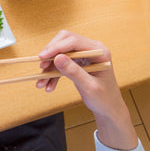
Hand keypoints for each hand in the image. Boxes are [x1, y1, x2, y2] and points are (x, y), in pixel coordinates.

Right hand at [37, 30, 136, 149]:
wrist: (108, 109)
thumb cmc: (104, 99)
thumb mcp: (89, 87)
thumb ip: (74, 72)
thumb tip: (57, 58)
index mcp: (98, 51)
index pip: (74, 41)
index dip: (56, 47)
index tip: (42, 57)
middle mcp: (90, 50)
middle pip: (64, 42)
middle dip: (51, 54)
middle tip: (41, 66)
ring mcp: (83, 56)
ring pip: (60, 54)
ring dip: (49, 67)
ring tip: (41, 82)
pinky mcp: (77, 63)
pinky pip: (61, 64)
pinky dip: (53, 74)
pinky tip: (48, 86)